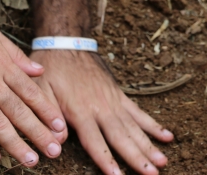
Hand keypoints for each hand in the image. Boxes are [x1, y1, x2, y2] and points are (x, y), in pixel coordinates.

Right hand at [0, 12, 65, 165]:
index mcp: (4, 67)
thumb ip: (17, 57)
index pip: (31, 93)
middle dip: (38, 133)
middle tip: (54, 150)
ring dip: (15, 143)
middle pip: (19, 112)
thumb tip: (39, 71)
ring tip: (30, 159)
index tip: (61, 127)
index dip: (47, 111)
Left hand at [30, 50, 172, 174]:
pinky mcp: (120, 96)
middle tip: (153, 174)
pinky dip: (153, 125)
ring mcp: (114, 102)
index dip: (106, 160)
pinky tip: (167, 136)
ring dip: (149, 146)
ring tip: (163, 162)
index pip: (96, 142)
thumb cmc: (51, 69)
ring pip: (135, 128)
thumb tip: (56, 143)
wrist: (69, 44)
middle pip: (122, 138)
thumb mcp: (39, 91)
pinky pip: (139, 113)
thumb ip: (48, 116)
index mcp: (81, 111)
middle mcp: (102, 108)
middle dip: (138, 157)